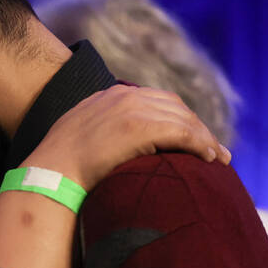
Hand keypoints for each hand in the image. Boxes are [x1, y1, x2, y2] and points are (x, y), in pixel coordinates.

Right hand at [22, 85, 229, 190]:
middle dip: (197, 127)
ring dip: (204, 137)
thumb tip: (118, 145)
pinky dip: (200, 143)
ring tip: (216, 158)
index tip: (193, 138)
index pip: (157, 100)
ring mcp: (131, 109)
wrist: (51, 172)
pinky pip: (182, 131)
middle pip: (175, 106)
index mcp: (109, 96)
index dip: (180, 118)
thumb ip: (103, 129)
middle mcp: (123, 96)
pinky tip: (208, 158)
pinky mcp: (139, 126)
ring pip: (183, 118)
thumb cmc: (63, 164)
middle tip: (214, 150)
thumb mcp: (82, 134)